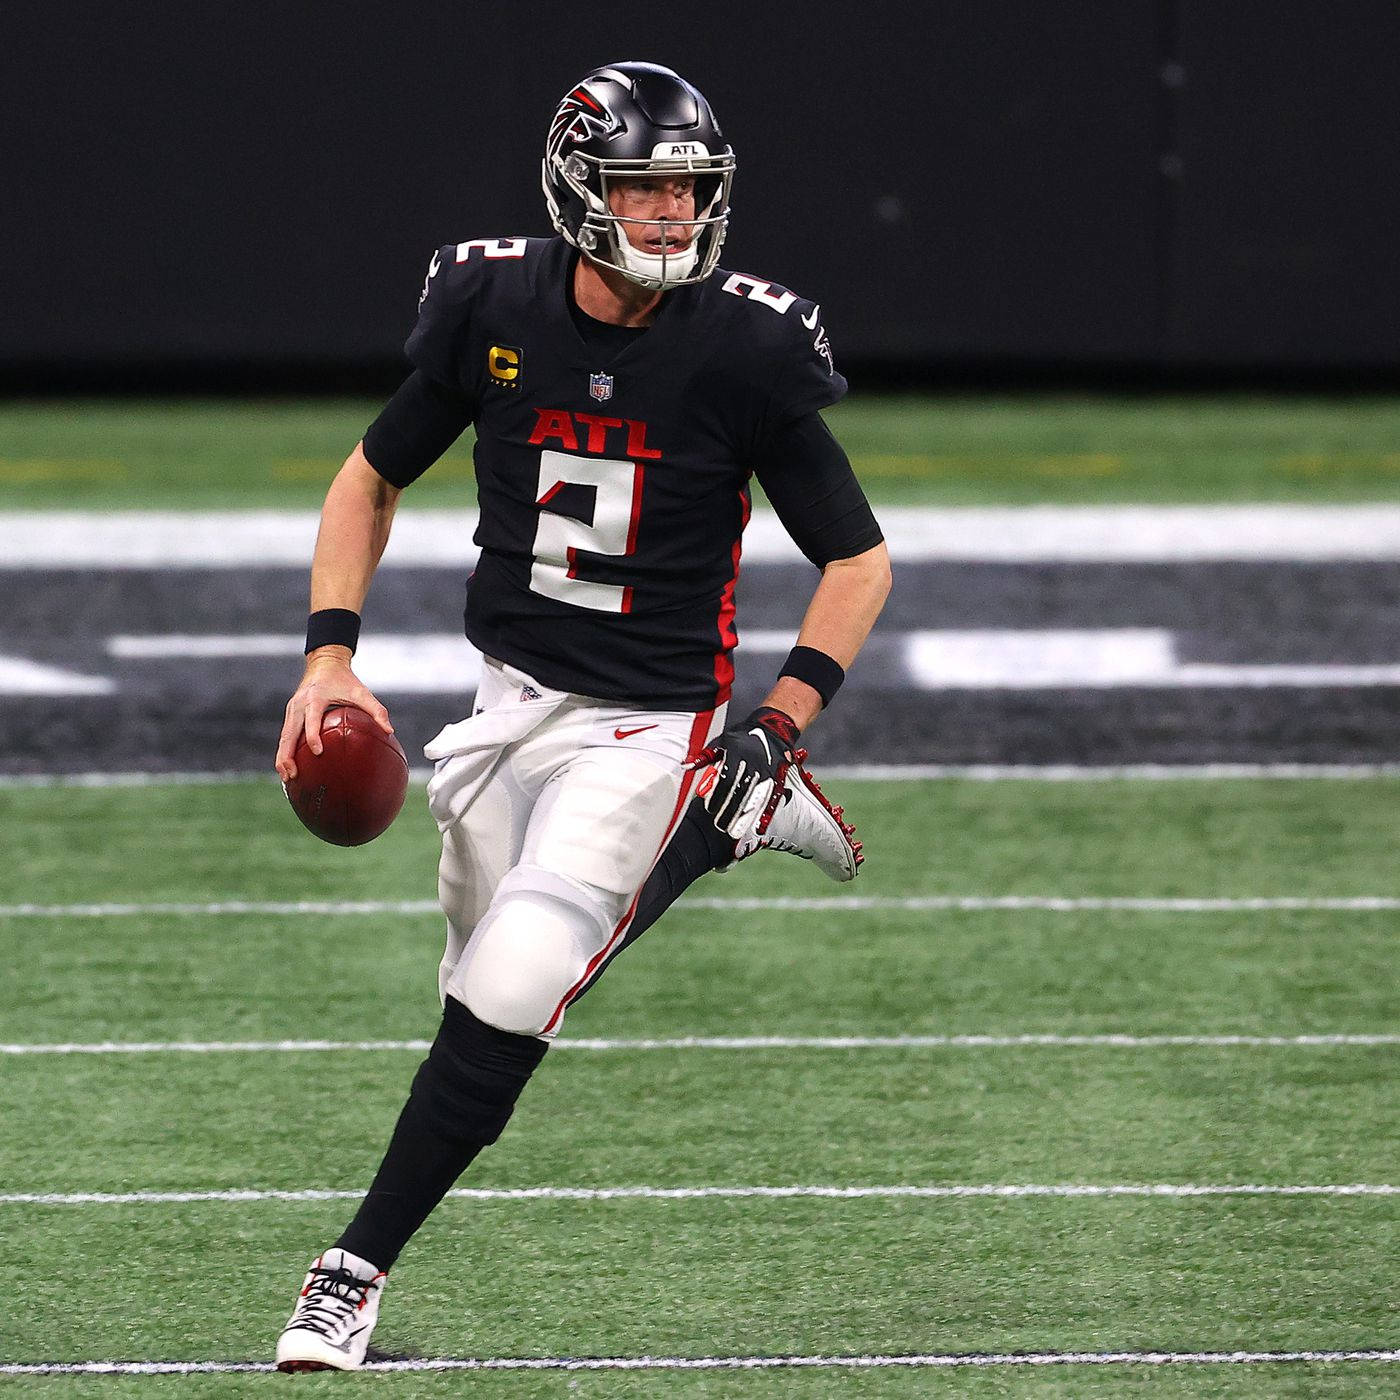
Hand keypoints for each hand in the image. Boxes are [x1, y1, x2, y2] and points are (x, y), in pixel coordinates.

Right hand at [275, 649, 393, 780]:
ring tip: (288, 778)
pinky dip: (285, 752)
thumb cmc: (344, 679)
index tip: (318, 752)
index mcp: (315, 698)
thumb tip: (389, 731)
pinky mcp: (291, 714)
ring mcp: (292, 710)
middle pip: (289, 733)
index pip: (312, 719)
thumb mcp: (361, 692)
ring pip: (284, 737)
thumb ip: (376, 710)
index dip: (313, 736)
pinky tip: (288, 768)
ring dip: (283, 757)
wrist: (324, 663)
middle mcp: (299, 704)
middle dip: (288, 755)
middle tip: (293, 775)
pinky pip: (286, 736)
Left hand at [690, 707, 799, 839]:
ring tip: (735, 831)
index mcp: (738, 753)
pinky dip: (766, 813)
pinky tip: (760, 826)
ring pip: (756, 798)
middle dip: (730, 811)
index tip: (710, 809)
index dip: (717, 796)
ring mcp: (767, 771)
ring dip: (746, 817)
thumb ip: (704, 757)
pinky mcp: (778, 778)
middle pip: (740, 792)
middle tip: (721, 825)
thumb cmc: (743, 736)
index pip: (726, 779)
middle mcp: (754, 762)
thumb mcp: (721, 741)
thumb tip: (687, 766)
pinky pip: (772, 798)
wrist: (773, 728)